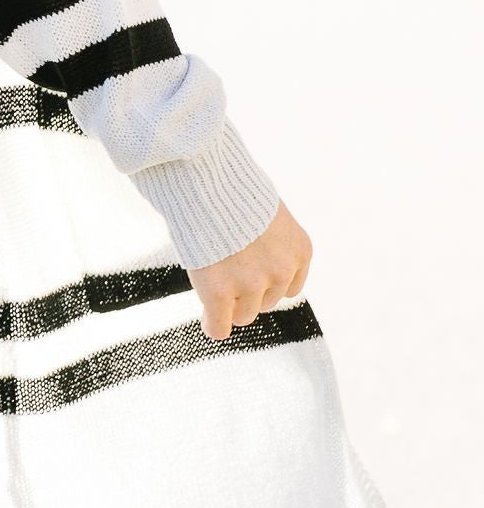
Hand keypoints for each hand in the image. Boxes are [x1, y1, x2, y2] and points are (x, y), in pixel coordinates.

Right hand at [189, 202, 311, 341]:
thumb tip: (250, 263)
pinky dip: (214, 325)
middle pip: (266, 303)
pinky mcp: (219, 294)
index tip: (247, 267)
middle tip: (224, 267)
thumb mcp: (267, 214)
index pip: (289, 288)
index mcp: (301, 252)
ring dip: (230, 305)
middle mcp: (281, 271)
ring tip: (213, 282)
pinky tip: (208, 319)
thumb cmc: (231, 190)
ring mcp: (251, 284)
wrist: (207, 181)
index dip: (265, 280)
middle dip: (247, 291)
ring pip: (244, 316)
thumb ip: (269, 243)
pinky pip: (219, 327)